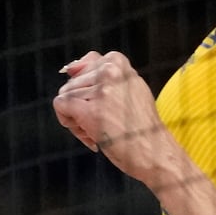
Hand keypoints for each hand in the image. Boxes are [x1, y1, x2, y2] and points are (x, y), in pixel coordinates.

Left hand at [53, 50, 168, 176]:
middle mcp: (110, 71)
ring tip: (98, 130)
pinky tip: (90, 134)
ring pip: (65, 95)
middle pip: (72, 83)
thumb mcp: (127, 87)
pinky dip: (68, 122)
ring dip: (76, 117)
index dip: (88, 89)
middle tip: (100, 122)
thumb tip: (69, 68)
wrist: (154, 152)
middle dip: (80, 104)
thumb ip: (102, 74)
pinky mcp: (91, 110)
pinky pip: (61, 105)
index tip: (102, 104)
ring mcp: (101, 89)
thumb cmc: (138, 124)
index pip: (84, 66)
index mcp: (118, 62)